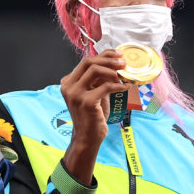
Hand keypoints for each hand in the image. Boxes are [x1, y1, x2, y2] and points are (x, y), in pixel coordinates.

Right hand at [59, 51, 127, 182]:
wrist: (87, 138)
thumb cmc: (92, 117)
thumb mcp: (94, 94)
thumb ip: (98, 80)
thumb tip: (114, 66)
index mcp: (68, 82)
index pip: (86, 61)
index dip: (103, 56)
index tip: (117, 55)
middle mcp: (68, 86)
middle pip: (89, 62)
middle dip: (108, 59)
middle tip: (123, 62)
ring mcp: (75, 94)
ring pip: (95, 70)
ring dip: (112, 70)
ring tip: (123, 75)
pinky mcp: (86, 102)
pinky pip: (105, 87)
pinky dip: (118, 85)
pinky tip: (125, 87)